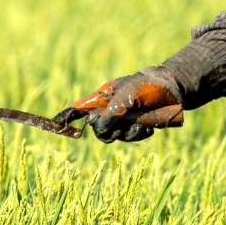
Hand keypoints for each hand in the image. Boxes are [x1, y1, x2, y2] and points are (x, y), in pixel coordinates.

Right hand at [54, 67, 184, 142]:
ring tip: (141, 124)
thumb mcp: (126, 96)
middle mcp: (108, 110)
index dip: (64, 117)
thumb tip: (101, 130)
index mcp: (101, 98)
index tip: (53, 124)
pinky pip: (129, 138)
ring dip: (127, 133)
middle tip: (122, 122)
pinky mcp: (134, 127)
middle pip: (96, 129)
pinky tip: (148, 127)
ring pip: (113, 136)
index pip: (78, 109)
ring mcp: (121, 120)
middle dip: (107, 129)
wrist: (172, 90)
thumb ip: (112, 113)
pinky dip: (137, 134)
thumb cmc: (146, 86)